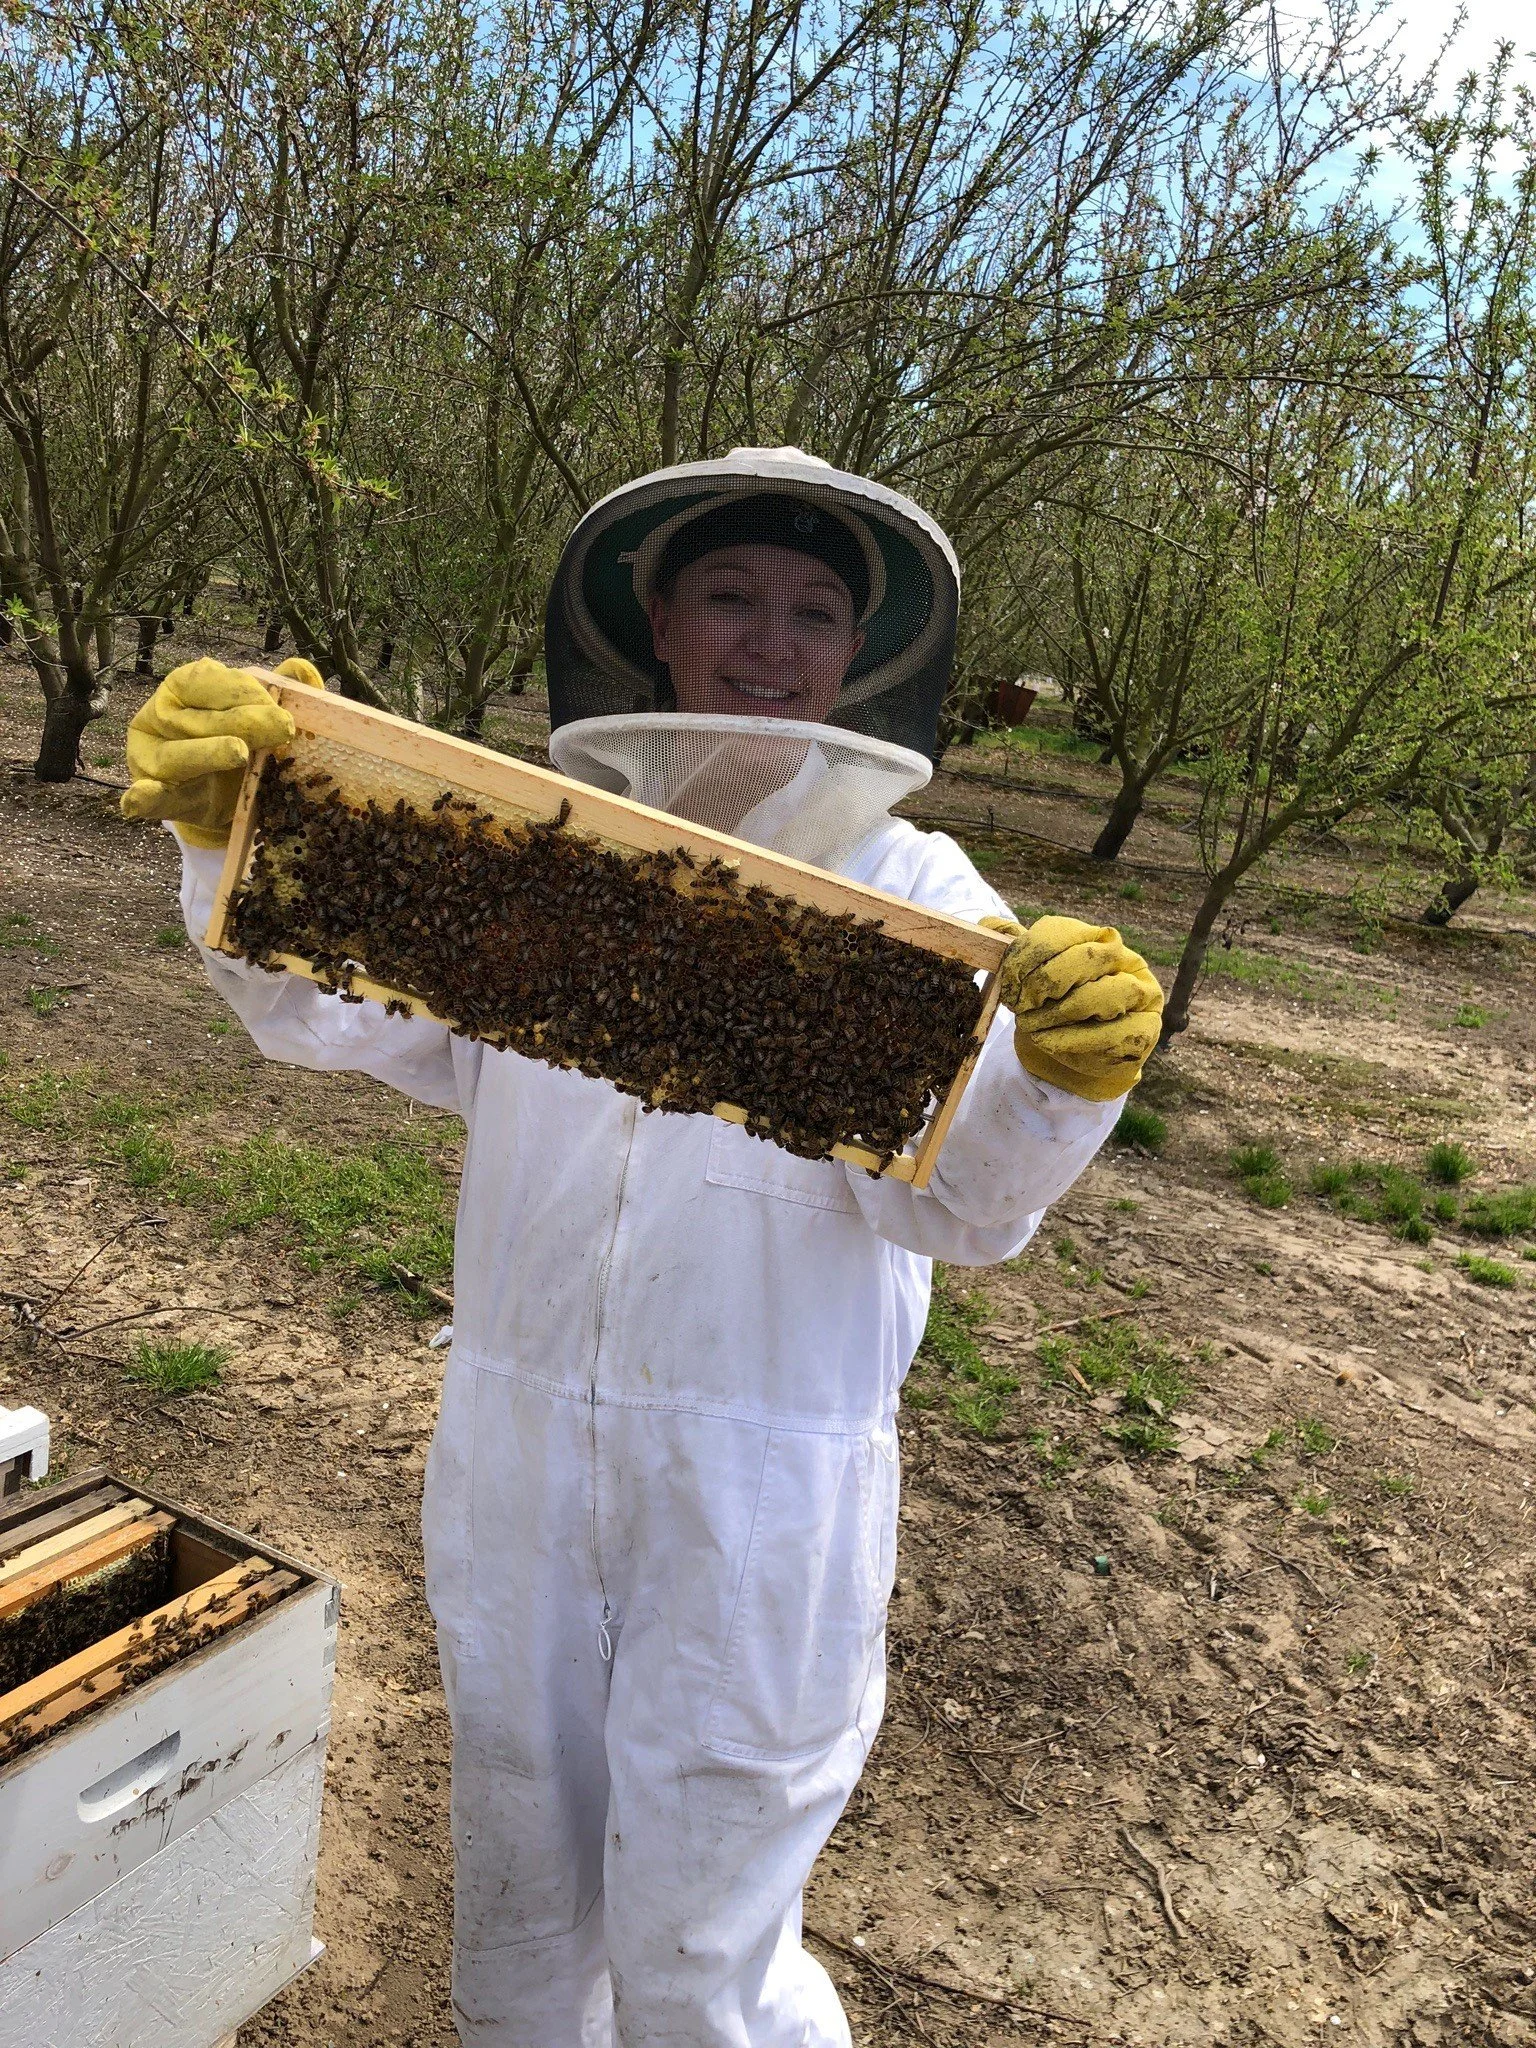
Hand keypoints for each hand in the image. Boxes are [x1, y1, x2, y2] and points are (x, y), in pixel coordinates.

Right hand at [120, 657, 322, 847]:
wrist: (222, 795)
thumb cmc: (236, 741)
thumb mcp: (257, 713)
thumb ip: (277, 690)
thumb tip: (302, 668)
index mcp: (182, 687)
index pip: (208, 681)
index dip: (245, 692)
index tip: (282, 708)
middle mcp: (159, 716)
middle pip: (197, 718)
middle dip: (242, 722)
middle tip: (283, 727)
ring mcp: (150, 756)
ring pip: (177, 755)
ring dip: (208, 753)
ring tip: (239, 752)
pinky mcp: (153, 794)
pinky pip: (149, 796)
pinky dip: (144, 797)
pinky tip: (141, 798)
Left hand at [981, 913, 1163, 1102]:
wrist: (1086, 1048)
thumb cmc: (1061, 1004)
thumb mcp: (1038, 974)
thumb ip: (1016, 948)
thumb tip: (990, 926)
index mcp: (1099, 937)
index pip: (1061, 931)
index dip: (1027, 956)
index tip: (1007, 983)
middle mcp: (1127, 959)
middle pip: (1084, 958)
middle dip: (1042, 984)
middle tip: (1018, 1005)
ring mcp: (1142, 994)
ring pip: (1100, 995)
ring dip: (1056, 1014)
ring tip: (1030, 1026)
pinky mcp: (1145, 1029)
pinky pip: (1108, 1034)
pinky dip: (1070, 1040)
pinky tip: (1047, 1042)